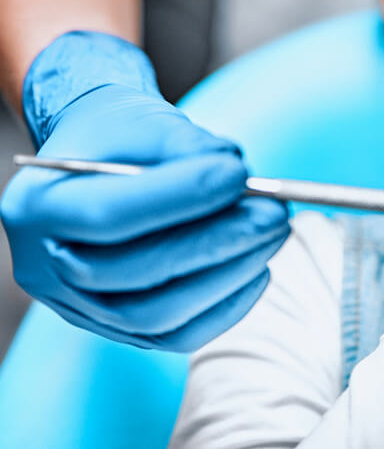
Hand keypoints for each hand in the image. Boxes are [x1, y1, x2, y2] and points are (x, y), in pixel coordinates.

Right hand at [1, 32, 288, 350]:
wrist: (101, 158)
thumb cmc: (122, 135)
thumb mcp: (146, 120)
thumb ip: (188, 146)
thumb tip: (239, 178)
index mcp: (37, 206)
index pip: (107, 215)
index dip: (178, 197)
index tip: (237, 174)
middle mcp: (44, 265)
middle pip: (132, 273)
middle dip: (214, 242)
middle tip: (272, 212)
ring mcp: (77, 305)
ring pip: (156, 315)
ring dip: (228, 275)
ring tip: (273, 232)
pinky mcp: (116, 326)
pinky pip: (175, 335)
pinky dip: (225, 305)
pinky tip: (259, 268)